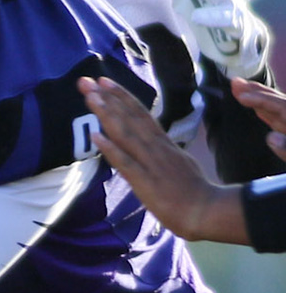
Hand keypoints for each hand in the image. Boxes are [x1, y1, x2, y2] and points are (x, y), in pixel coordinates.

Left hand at [79, 74, 244, 242]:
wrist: (205, 211)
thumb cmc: (191, 191)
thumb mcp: (175, 162)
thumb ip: (160, 151)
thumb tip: (148, 141)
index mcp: (162, 143)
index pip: (140, 114)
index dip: (122, 96)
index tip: (104, 81)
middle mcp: (156, 147)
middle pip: (130, 117)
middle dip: (108, 98)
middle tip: (87, 81)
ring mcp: (151, 162)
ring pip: (127, 133)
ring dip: (108, 114)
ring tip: (91, 97)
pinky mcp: (146, 181)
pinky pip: (126, 162)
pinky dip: (111, 148)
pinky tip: (96, 137)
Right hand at [232, 77, 285, 163]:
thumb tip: (270, 138)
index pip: (284, 108)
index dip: (262, 99)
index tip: (241, 95)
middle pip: (282, 104)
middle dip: (259, 93)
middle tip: (236, 83)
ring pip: (281, 113)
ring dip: (261, 102)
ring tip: (241, 91)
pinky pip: (283, 125)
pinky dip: (270, 116)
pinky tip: (260, 112)